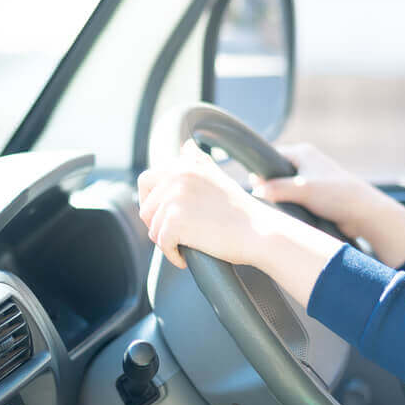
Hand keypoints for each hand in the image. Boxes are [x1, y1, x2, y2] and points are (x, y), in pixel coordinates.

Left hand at [135, 139, 344, 305]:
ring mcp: (175, 197)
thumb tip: (185, 146)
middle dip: (156, 224)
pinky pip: (161, 244)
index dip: (150, 202)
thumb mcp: (218, 177)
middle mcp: (177, 175)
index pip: (146, 180)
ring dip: (166, 242)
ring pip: (152, 228)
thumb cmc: (240, 212)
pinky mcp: (175, 221)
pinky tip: (185, 259)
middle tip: (176, 236)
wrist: (259, 233)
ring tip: (188, 246)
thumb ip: (198, 162)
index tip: (164, 217)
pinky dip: (172, 255)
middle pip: (145, 207)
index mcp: (185, 164)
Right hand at [252, 143, 404, 266]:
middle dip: (270, 187)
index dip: (261, 171)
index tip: (253, 187)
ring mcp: (312, 179)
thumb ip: (276, 188)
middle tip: (262, 201)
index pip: (271, 156)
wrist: (363, 213)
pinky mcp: (317, 195)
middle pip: (277, 174)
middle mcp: (307, 162)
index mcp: (302, 152)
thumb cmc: (336, 195)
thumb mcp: (302, 189)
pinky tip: (288, 215)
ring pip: (285, 188)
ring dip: (282, 199)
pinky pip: (296, 199)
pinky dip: (291, 206)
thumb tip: (255, 189)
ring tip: (276, 209)